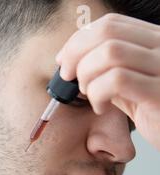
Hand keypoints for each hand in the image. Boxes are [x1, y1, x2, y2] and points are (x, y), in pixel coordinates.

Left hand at [56, 13, 159, 150]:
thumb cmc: (152, 110)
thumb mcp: (128, 82)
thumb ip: (106, 67)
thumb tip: (71, 60)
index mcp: (154, 39)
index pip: (110, 23)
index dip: (78, 40)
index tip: (63, 61)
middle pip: (107, 32)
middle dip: (75, 54)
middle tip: (68, 77)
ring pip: (110, 53)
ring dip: (86, 74)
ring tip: (88, 93)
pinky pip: (117, 81)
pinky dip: (98, 93)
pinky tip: (101, 107)